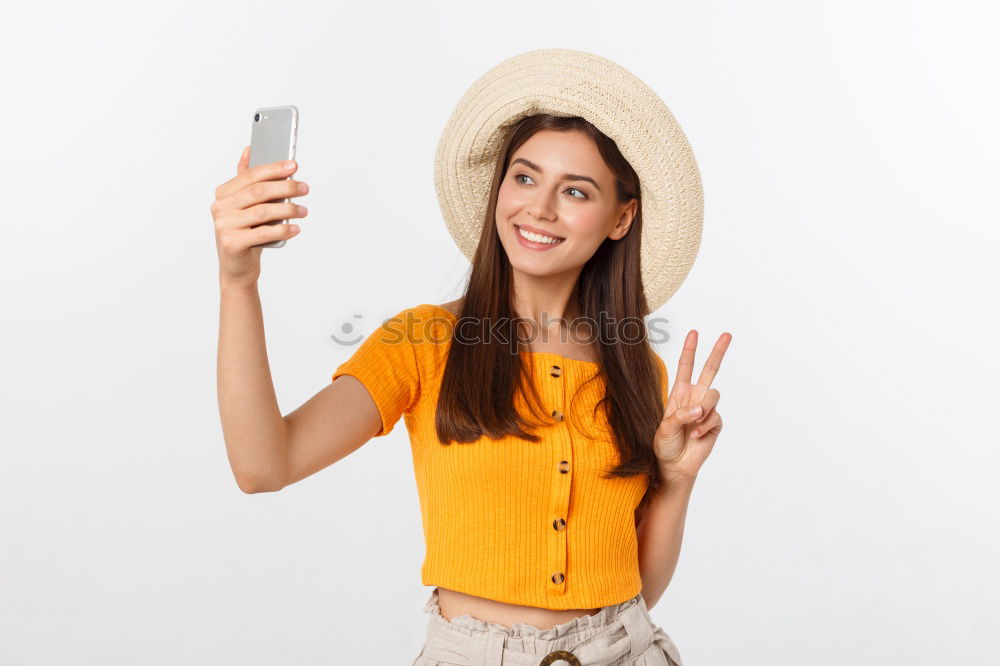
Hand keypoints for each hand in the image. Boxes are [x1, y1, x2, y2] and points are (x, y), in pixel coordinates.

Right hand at [210, 146, 309, 287]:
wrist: (237, 268)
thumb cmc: (246, 233)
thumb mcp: (246, 206)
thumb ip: (247, 180)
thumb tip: (249, 150)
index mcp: (223, 193)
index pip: (251, 176)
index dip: (273, 169)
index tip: (294, 165)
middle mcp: (220, 207)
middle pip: (258, 192)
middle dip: (285, 187)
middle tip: (304, 188)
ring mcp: (224, 225)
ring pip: (263, 212)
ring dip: (288, 210)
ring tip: (304, 211)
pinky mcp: (232, 243)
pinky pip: (263, 233)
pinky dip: (282, 230)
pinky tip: (296, 228)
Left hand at [653, 329, 731, 483]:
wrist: (674, 466)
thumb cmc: (665, 445)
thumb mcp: (664, 428)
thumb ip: (680, 415)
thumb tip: (698, 409)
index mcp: (679, 393)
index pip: (686, 367)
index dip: (690, 350)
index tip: (694, 333)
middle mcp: (694, 398)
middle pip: (709, 370)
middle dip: (718, 352)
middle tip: (727, 334)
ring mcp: (706, 410)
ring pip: (714, 395)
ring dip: (704, 408)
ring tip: (693, 425)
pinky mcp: (715, 423)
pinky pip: (715, 417)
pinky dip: (705, 426)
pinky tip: (697, 435)